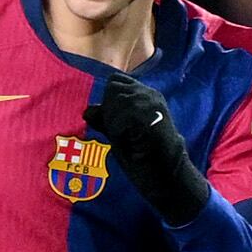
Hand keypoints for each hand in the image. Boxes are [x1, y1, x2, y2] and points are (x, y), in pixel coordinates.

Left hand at [83, 72, 211, 222]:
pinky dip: (116, 128)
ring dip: (113, 120)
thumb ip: (105, 119)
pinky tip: (128, 137)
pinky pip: (115, 113)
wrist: (164, 170)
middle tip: (124, 131)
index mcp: (146, 94)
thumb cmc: (142, 154)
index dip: (109, 98)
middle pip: (112, 88)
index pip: (116, 80)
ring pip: (113, 99)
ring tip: (128, 135)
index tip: (115, 120)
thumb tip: (87, 111)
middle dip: (110, 109)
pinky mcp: (147, 109)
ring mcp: (149, 99)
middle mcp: (149, 93)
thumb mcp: (119, 132)